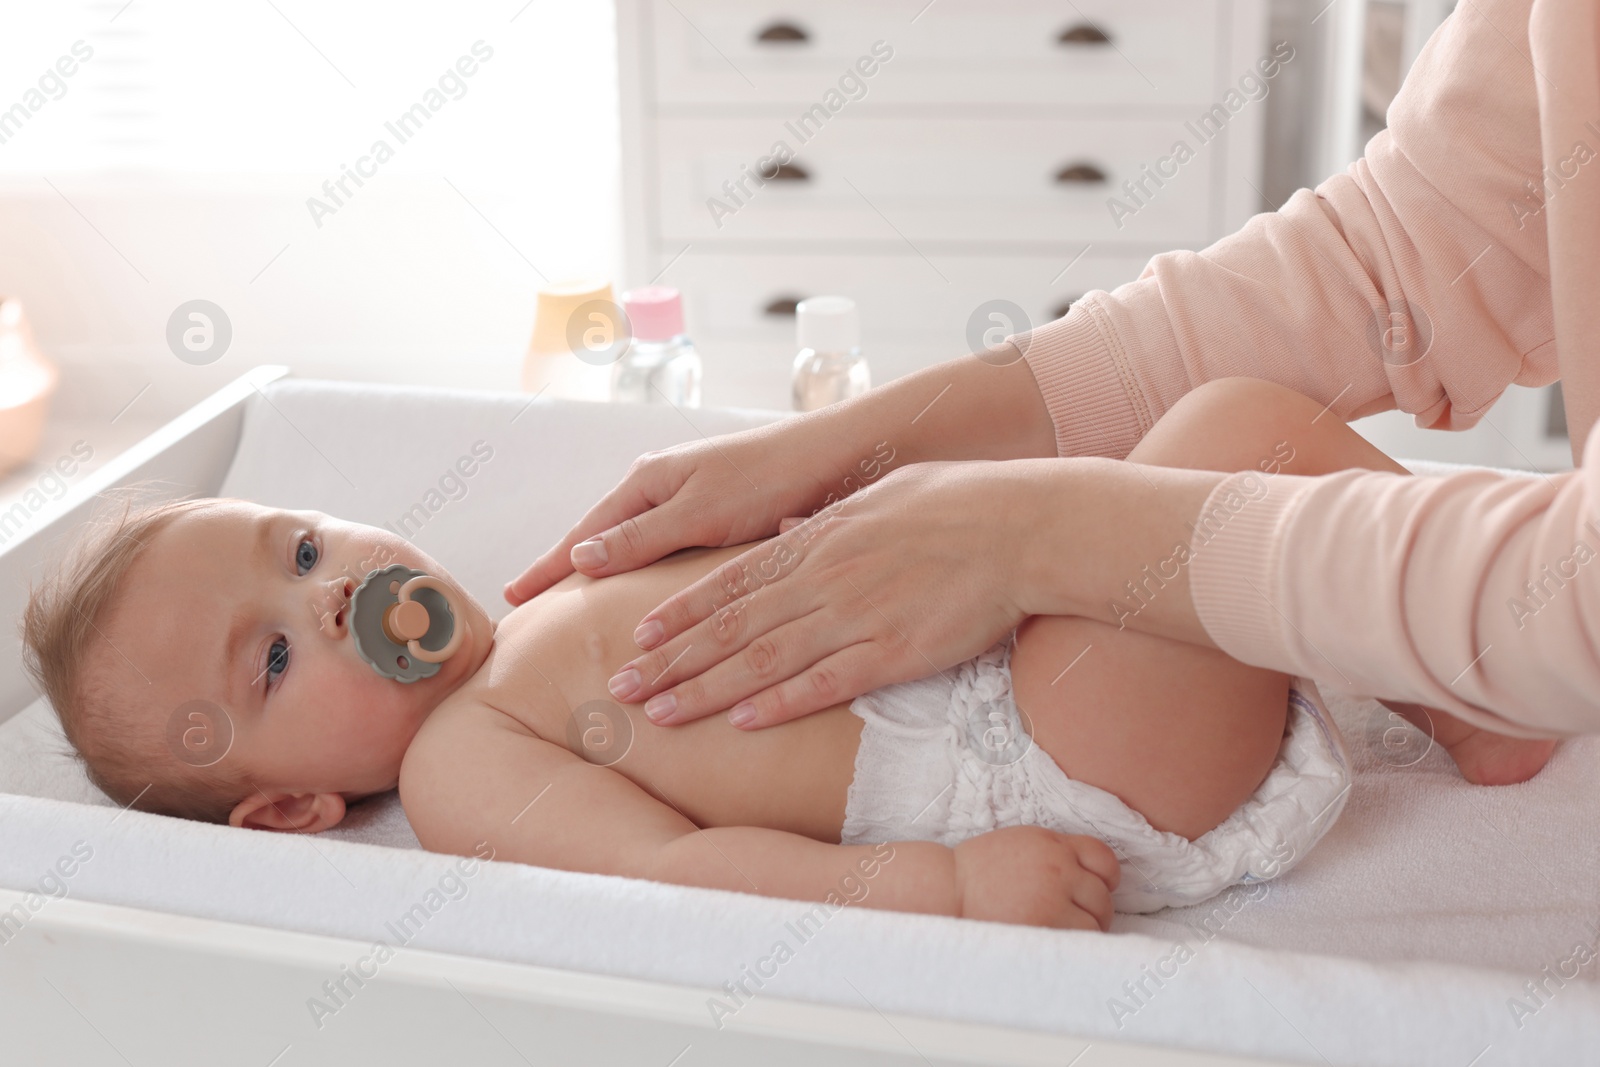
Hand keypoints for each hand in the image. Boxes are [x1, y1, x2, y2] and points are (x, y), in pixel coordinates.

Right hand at [504, 417, 895, 605]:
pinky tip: (646, 600)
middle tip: (531, 612)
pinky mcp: (723, 520)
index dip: (548, 568)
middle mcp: (665, 491)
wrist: (840, 458)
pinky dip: (648, 578)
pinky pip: (670, 556)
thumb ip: (641, 537)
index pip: (583, 534)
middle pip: (602, 541)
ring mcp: (692, 504)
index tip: (512, 600)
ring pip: (635, 551)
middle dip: (566, 573)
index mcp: (649, 482)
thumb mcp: (699, 511)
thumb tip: (579, 558)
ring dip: (606, 579)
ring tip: (577, 613)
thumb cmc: (770, 476)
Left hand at [607, 460, 1034, 728]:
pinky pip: (825, 684)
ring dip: (704, 688)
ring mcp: (855, 616)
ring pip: (762, 660)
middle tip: (622, 685)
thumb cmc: (959, 502)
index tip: (640, 633)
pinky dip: (779, 704)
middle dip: (671, 658)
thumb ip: (829, 520)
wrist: (1021, 525)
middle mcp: (823, 578)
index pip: (732, 581)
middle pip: (730, 627)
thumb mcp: (880, 495)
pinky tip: (741, 722)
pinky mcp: (893, 652)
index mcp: (818, 539)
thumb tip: (791, 529)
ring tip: (658, 712)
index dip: (682, 612)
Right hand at [953, 827, 1119, 930]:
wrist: (949, 889)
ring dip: (1088, 927)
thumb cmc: (980, 870)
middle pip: (1103, 893)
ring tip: (1067, 931)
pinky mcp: (1047, 923)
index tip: (1100, 887)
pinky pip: (1081, 937)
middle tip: (1079, 917)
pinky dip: (1076, 941)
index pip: (1103, 857)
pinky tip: (1058, 939)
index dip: (1107, 876)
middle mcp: (1058, 867)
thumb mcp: (1021, 844)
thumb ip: (1055, 852)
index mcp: (1052, 843)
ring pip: (1097, 919)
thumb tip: (1089, 874)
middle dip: (1096, 909)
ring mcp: (1054, 896)